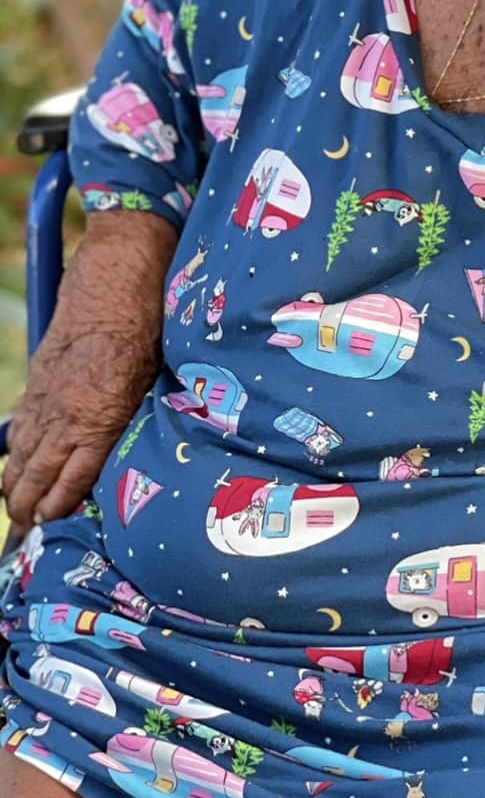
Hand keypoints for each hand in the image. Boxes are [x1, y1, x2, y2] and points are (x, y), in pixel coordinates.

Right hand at [2, 218, 169, 532]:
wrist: (122, 267)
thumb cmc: (155, 318)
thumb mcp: (157, 373)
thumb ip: (140, 413)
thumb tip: (146, 442)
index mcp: (101, 416)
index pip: (72, 479)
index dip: (58, 508)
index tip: (51, 529)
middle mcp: (67, 411)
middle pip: (37, 473)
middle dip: (28, 507)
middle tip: (27, 530)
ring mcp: (47, 393)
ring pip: (21, 451)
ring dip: (15, 483)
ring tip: (15, 508)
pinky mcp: (40, 373)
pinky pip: (19, 422)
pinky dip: (14, 447)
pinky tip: (13, 463)